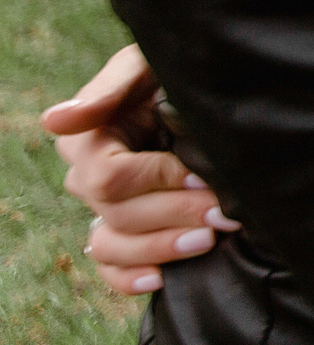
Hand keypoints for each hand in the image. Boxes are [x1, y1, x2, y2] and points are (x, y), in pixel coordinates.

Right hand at [41, 45, 237, 295]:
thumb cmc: (176, 72)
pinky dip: (129, 278)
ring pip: (110, 245)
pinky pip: (110, 266)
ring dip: (159, 248)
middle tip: (226, 214)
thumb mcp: (149, 64)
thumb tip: (56, 120)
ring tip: (208, 240)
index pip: (109, 177)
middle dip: (176, 214)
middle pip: (117, 214)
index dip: (158, 180)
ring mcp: (104, 207)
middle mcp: (88, 176)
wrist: (211, 92)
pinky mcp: (122, 230)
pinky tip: (162, 279)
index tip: (204, 176)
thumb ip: (111, 89)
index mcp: (88, 137)